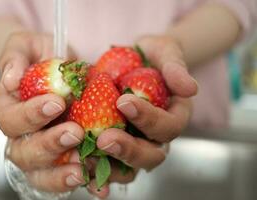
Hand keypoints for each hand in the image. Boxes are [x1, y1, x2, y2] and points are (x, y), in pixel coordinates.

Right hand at [0, 32, 87, 192]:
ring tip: (82, 169)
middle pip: (24, 153)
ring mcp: (41, 150)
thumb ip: (15, 57)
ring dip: (61, 175)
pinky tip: (100, 186)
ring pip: (41, 173)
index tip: (57, 103)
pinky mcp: (63, 159)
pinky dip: (83, 183)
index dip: (31, 115)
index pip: (11, 120)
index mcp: (9, 109)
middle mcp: (21, 135)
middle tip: (74, 133)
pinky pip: (66, 177)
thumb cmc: (41, 57)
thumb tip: (10, 79)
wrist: (59, 70)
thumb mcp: (27, 46)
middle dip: (49, 145)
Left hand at [88, 36, 197, 194]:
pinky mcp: (116, 146)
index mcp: (174, 117)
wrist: (135, 61)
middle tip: (105, 139)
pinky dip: (94, 171)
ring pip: (129, 168)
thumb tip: (191, 89)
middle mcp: (157, 137)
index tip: (124, 101)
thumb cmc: (153, 57)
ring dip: (109, 168)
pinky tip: (76, 166)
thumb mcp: (167, 53)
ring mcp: (136, 144)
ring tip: (86, 159)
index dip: (148, 119)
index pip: (168, 126)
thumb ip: (176, 68)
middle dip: (128, 150)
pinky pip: (108, 165)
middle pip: (151, 155)